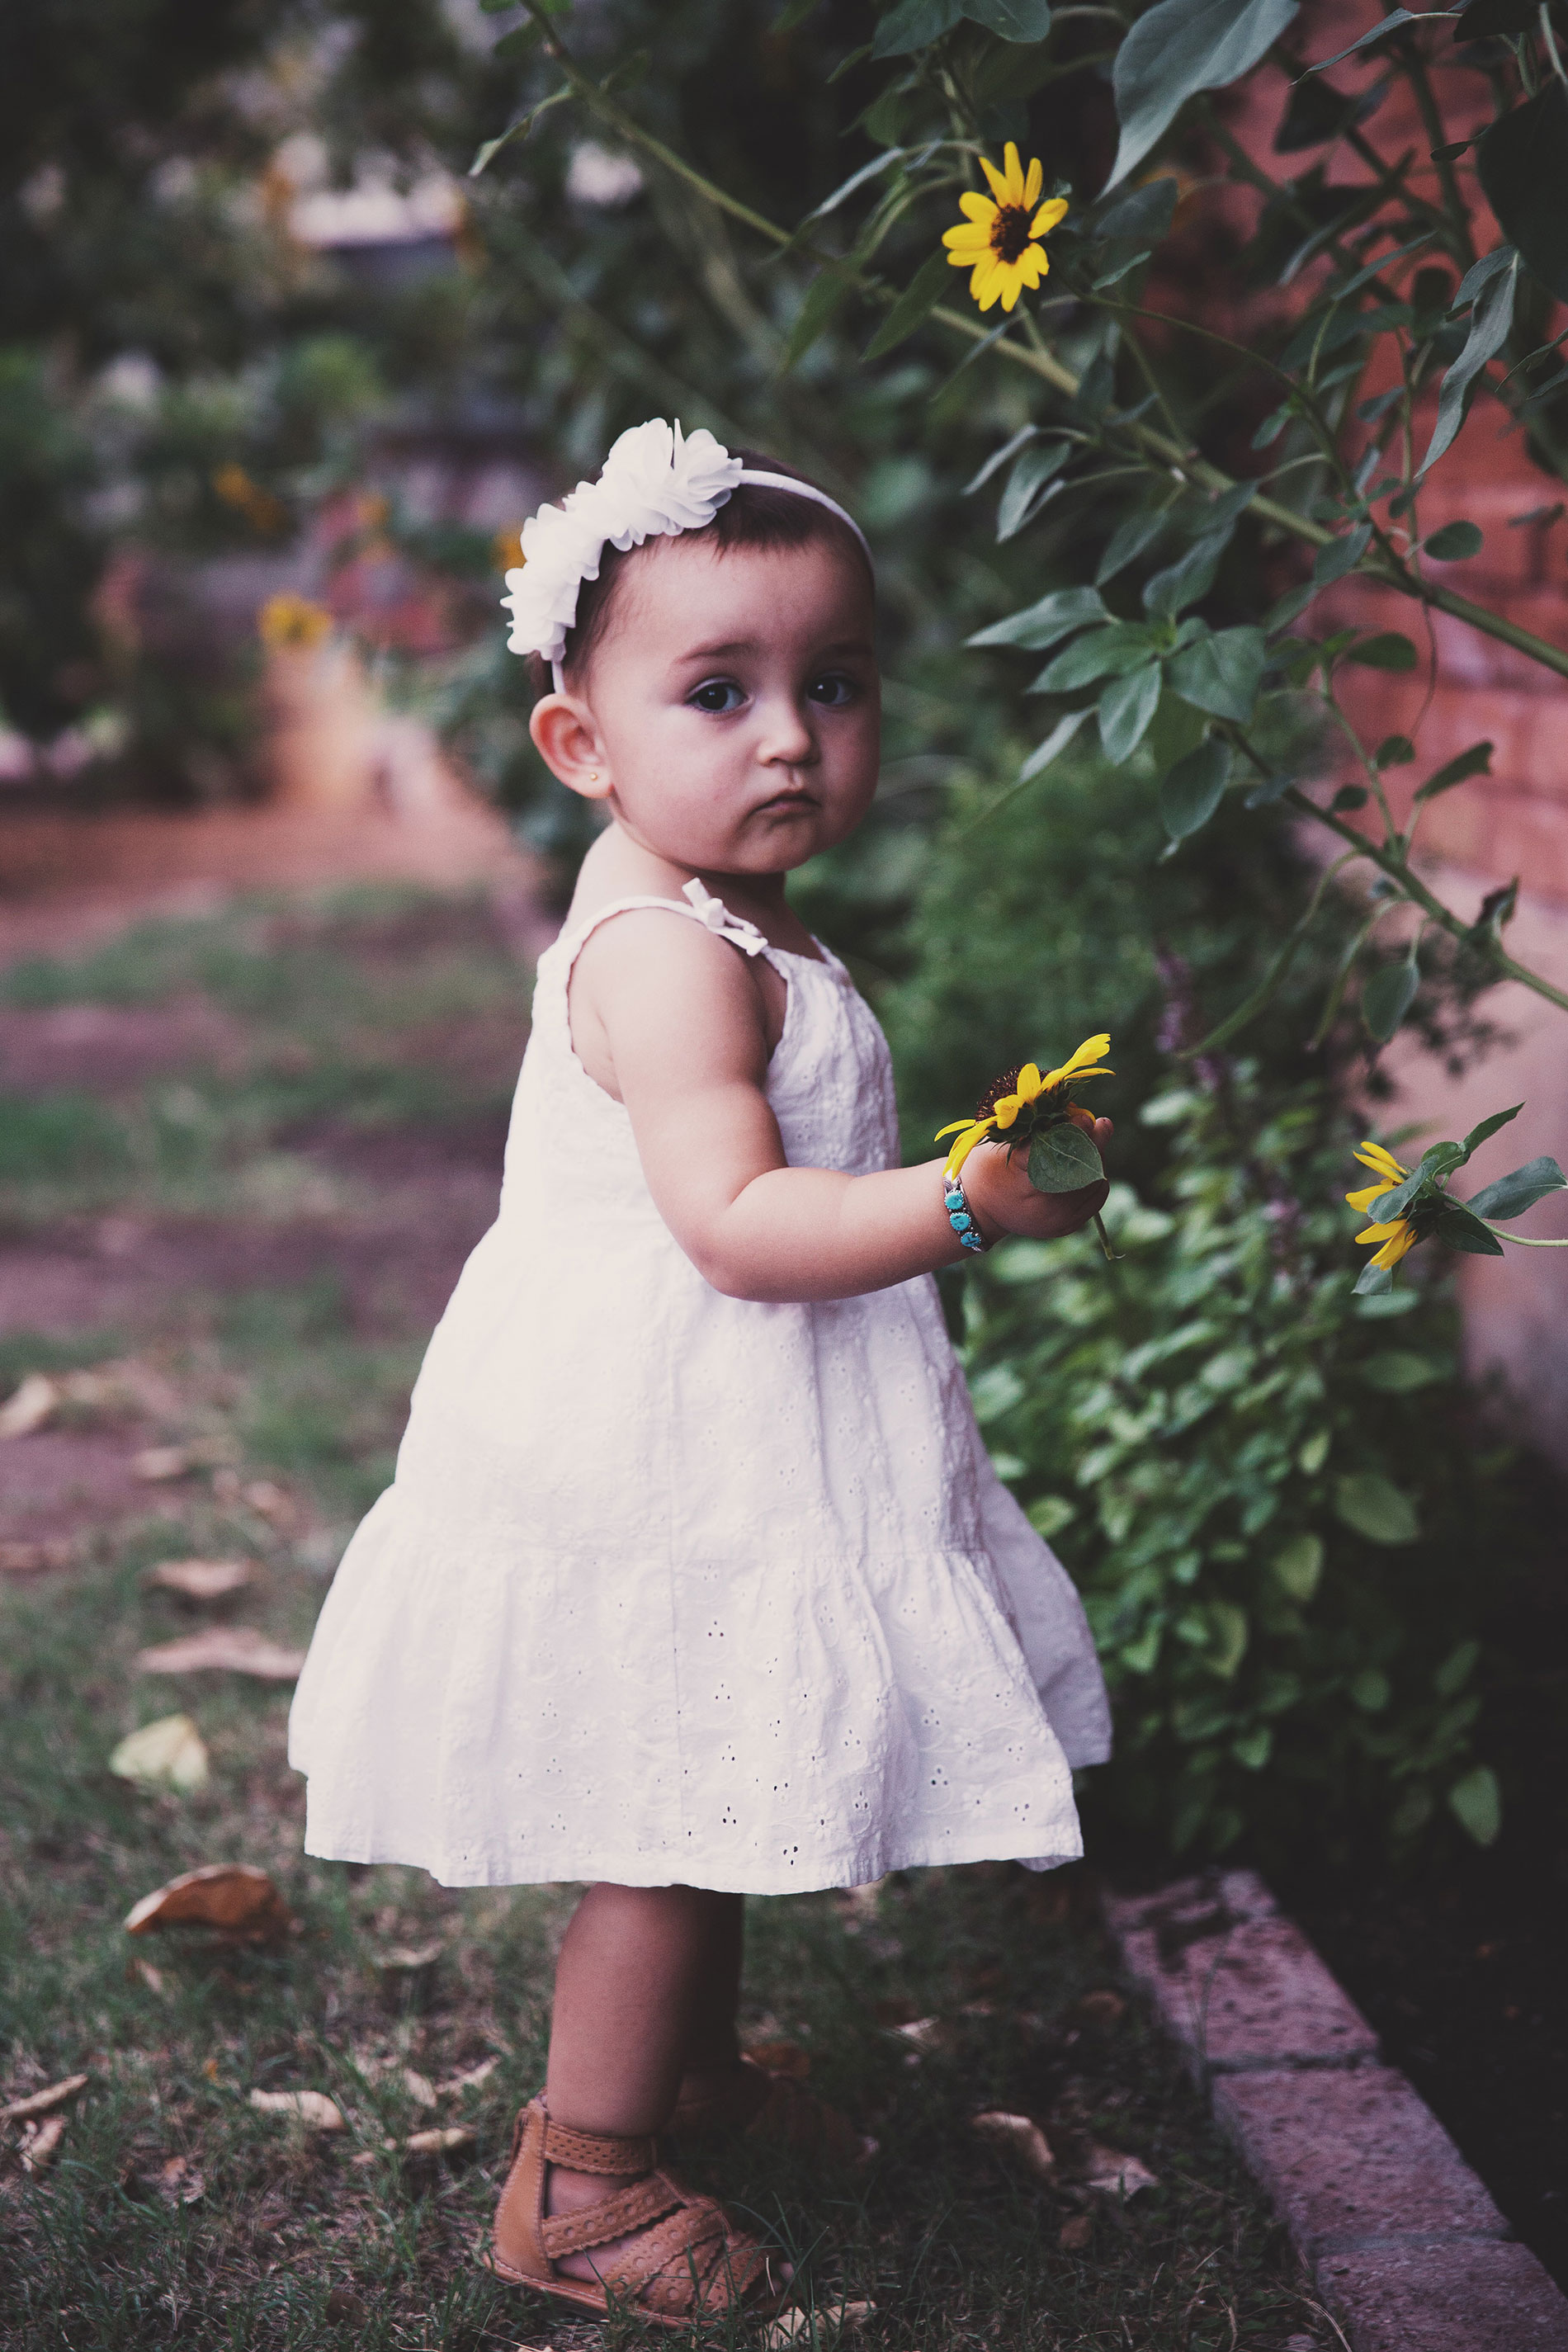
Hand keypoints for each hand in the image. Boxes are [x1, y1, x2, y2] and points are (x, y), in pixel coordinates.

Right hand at [961, 1117, 1112, 1244]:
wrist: (979, 1211)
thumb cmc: (989, 1167)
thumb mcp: (1004, 1142)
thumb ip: (1039, 1128)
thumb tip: (1078, 1114)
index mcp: (1020, 1177)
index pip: (1056, 1149)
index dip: (1074, 1130)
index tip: (1084, 1117)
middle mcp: (1042, 1203)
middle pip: (1081, 1166)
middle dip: (1095, 1141)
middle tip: (1101, 1123)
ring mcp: (1057, 1218)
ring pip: (1094, 1180)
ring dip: (1096, 1157)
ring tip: (1090, 1143)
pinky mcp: (1067, 1226)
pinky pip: (1097, 1196)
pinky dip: (1096, 1177)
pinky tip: (1088, 1165)